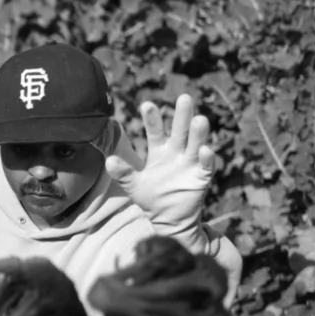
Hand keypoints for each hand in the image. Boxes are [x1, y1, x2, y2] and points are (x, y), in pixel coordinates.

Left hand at [104, 93, 219, 234]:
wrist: (168, 217)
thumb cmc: (151, 197)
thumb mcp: (133, 185)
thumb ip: (123, 173)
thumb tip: (108, 161)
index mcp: (159, 151)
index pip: (155, 131)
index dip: (152, 118)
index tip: (147, 104)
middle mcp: (176, 153)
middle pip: (180, 131)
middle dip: (182, 115)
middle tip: (185, 97)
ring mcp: (190, 164)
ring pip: (195, 144)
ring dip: (198, 133)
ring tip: (199, 119)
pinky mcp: (201, 177)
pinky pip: (205, 166)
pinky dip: (205, 158)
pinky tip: (204, 150)